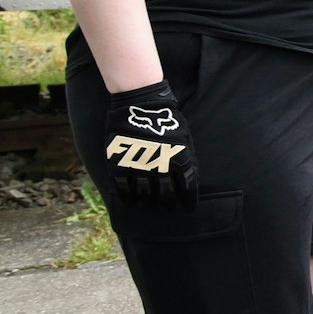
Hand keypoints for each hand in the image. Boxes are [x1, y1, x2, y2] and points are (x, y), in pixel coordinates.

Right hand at [102, 81, 199, 208]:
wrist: (140, 105)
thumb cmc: (166, 121)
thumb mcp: (185, 139)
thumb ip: (189, 160)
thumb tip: (192, 180)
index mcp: (180, 159)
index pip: (187, 188)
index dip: (187, 201)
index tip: (186, 208)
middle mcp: (160, 165)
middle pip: (165, 195)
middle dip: (168, 204)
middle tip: (168, 207)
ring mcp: (138, 165)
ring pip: (145, 194)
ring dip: (149, 203)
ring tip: (151, 205)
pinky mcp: (119, 164)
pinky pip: (123, 188)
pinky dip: (128, 199)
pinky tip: (132, 203)